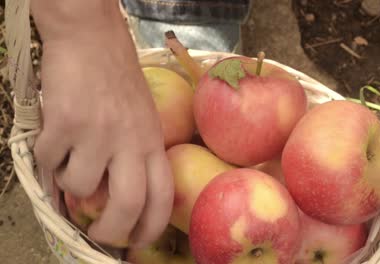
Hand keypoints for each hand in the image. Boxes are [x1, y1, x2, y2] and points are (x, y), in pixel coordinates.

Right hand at [32, 1, 173, 247]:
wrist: (93, 39)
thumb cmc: (120, 81)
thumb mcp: (143, 119)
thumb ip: (135, 156)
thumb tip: (109, 198)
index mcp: (153, 142)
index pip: (162, 197)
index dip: (151, 229)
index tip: (136, 243)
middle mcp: (131, 141)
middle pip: (128, 205)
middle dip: (111, 232)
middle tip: (99, 234)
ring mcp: (98, 133)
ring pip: (80, 188)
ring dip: (70, 184)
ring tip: (71, 161)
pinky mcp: (66, 124)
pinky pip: (50, 163)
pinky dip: (48, 161)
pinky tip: (55, 140)